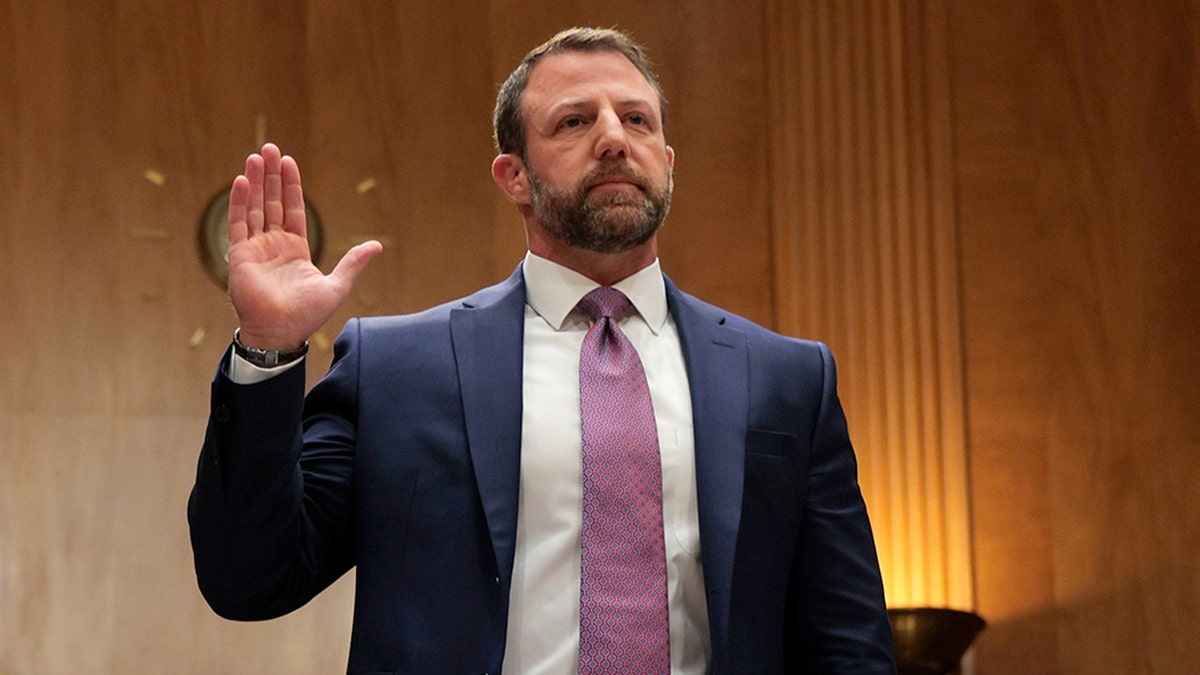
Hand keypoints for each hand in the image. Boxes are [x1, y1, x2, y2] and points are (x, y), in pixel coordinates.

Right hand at [227, 143, 381, 350]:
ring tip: (256, 156)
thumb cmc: (308, 315)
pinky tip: (242, 180)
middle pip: (273, 201)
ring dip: (255, 181)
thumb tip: (377, 245)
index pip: (293, 209)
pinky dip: (240, 202)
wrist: (282, 333)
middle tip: (269, 147)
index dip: (292, 186)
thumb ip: (353, 263)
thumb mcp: (337, 285)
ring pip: (255, 207)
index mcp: (296, 248)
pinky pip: (239, 223)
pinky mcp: (240, 255)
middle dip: (272, 175)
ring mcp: (256, 248)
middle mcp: (274, 244)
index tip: (289, 162)